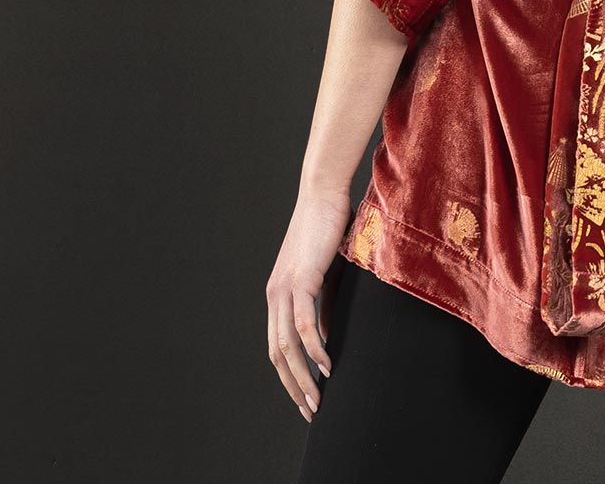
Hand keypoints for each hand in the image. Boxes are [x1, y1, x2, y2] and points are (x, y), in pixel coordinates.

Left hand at [266, 185, 350, 421]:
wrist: (323, 193)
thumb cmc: (328, 228)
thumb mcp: (327, 274)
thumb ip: (324, 304)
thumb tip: (326, 336)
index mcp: (279, 294)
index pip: (277, 346)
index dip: (289, 376)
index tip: (306, 398)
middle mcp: (275, 295)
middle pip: (277, 354)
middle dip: (294, 387)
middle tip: (311, 411)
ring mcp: (285, 288)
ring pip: (287, 346)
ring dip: (302, 376)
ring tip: (318, 398)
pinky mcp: (301, 279)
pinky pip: (303, 324)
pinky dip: (314, 348)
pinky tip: (327, 364)